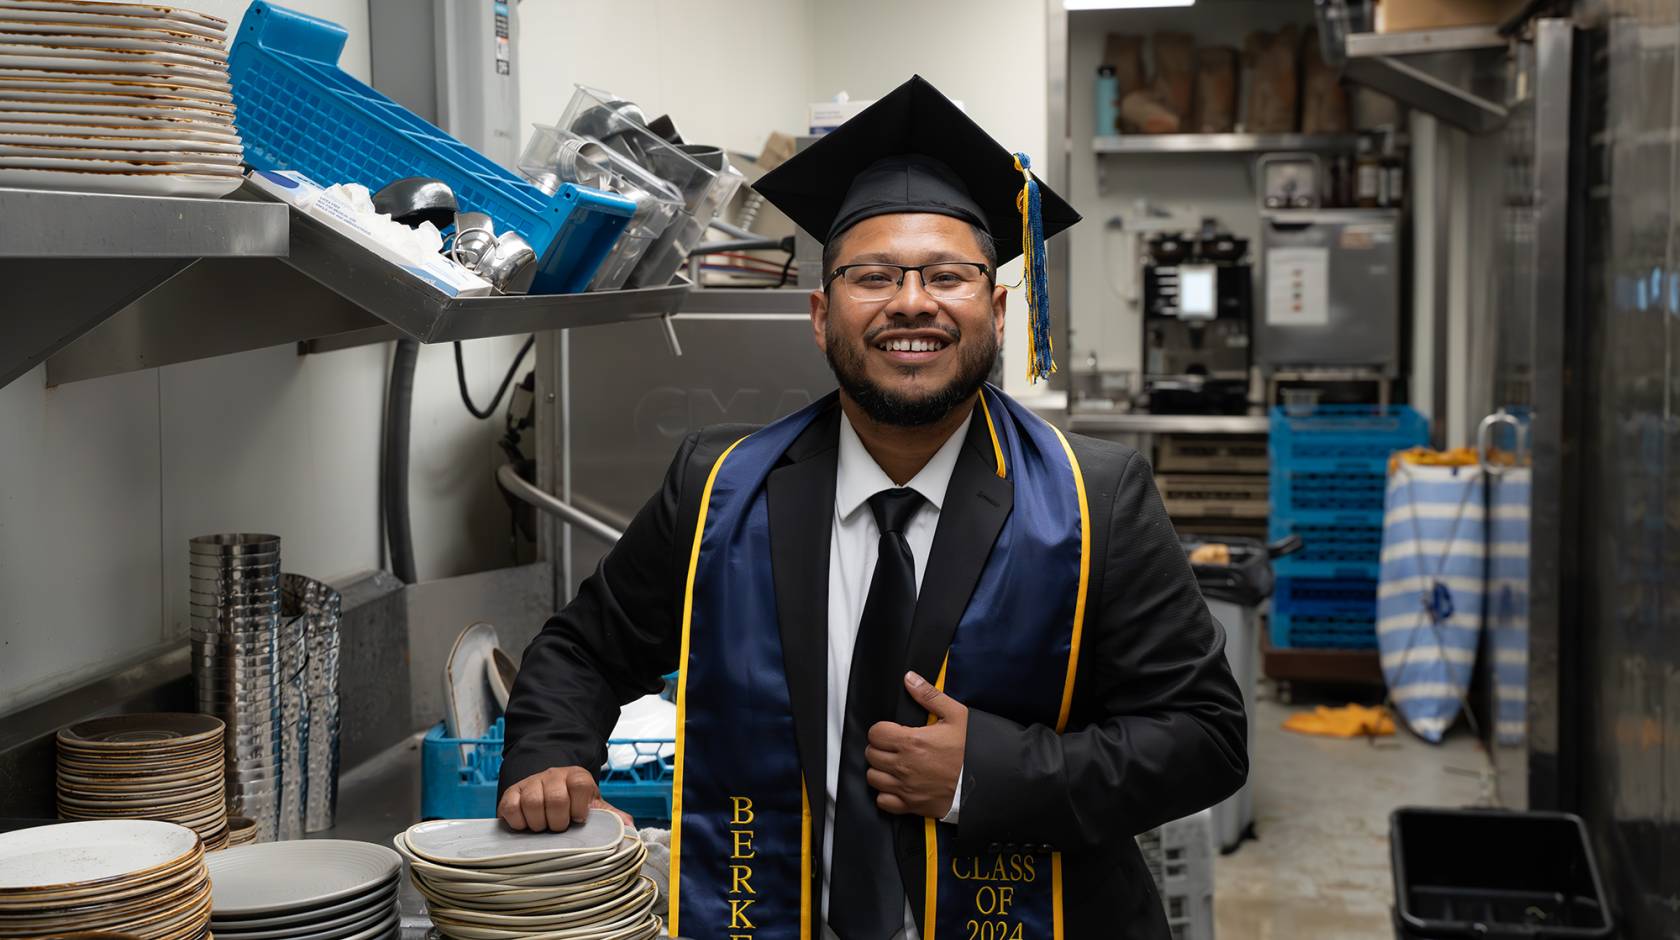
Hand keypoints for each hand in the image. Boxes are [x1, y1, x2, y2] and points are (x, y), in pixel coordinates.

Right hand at [499, 766, 602, 831]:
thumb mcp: (593, 807)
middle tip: (560, 827)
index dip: (579, 807)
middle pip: (556, 798)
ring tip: (543, 828)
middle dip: (558, 821)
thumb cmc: (574, 805)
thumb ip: (610, 816)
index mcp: (577, 776)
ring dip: (539, 823)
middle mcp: (553, 775)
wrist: (547, 792)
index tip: (579, 819)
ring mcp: (531, 783)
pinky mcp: (511, 793)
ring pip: (532, 803)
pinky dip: (518, 822)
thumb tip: (629, 826)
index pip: (579, 785)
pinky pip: (511, 807)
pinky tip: (526, 826)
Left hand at [865, 671, 967, 817]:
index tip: (892, 731)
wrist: (986, 780)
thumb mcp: (956, 715)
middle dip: (880, 748)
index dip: (882, 730)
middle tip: (894, 746)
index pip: (875, 733)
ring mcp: (906, 788)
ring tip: (895, 764)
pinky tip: (897, 785)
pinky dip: (886, 794)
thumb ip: (929, 695)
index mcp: (911, 741)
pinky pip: (883, 801)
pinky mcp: (911, 806)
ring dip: (881, 770)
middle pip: (872, 754)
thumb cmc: (972, 749)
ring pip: (873, 777)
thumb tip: (910, 679)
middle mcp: (904, 766)